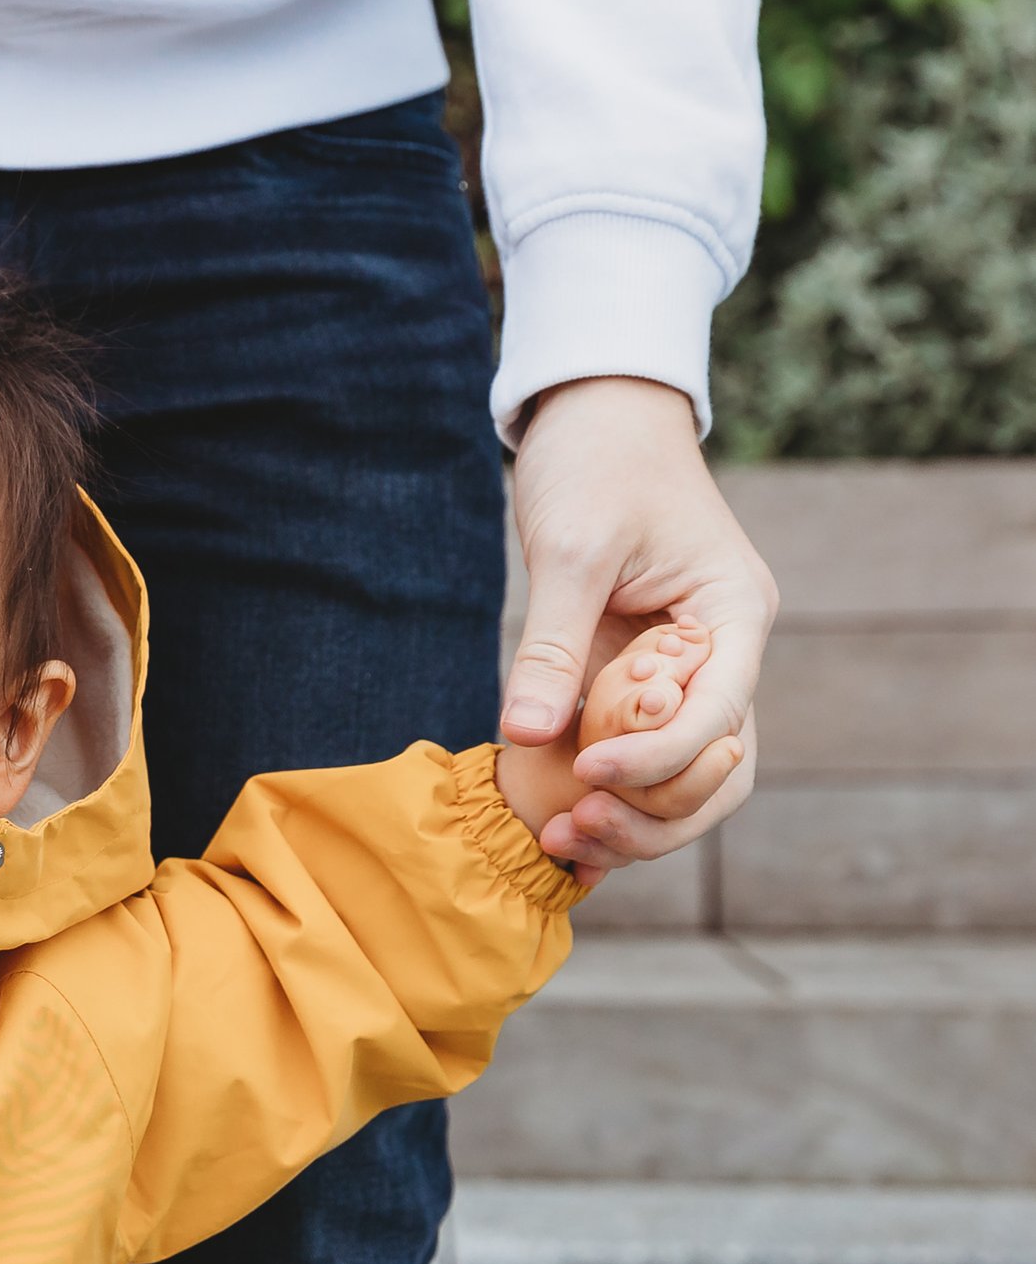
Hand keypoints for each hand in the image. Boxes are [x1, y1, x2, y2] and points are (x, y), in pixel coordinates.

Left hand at [501, 377, 777, 874]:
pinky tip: (557, 824)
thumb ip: (552, 643)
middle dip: (654, 810)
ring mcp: (687, 673)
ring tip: (562, 841)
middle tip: (574, 829)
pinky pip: (642, 756)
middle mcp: (724, 653)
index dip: (659, 758)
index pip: (721, 713)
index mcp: (735, 615)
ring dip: (637, 819)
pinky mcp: (641, 684)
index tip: (587, 773)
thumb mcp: (570, 549)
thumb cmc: (594, 466)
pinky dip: (611, 796)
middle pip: (718, 767)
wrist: (594, 421)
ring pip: (688, 778)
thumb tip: (529, 734)